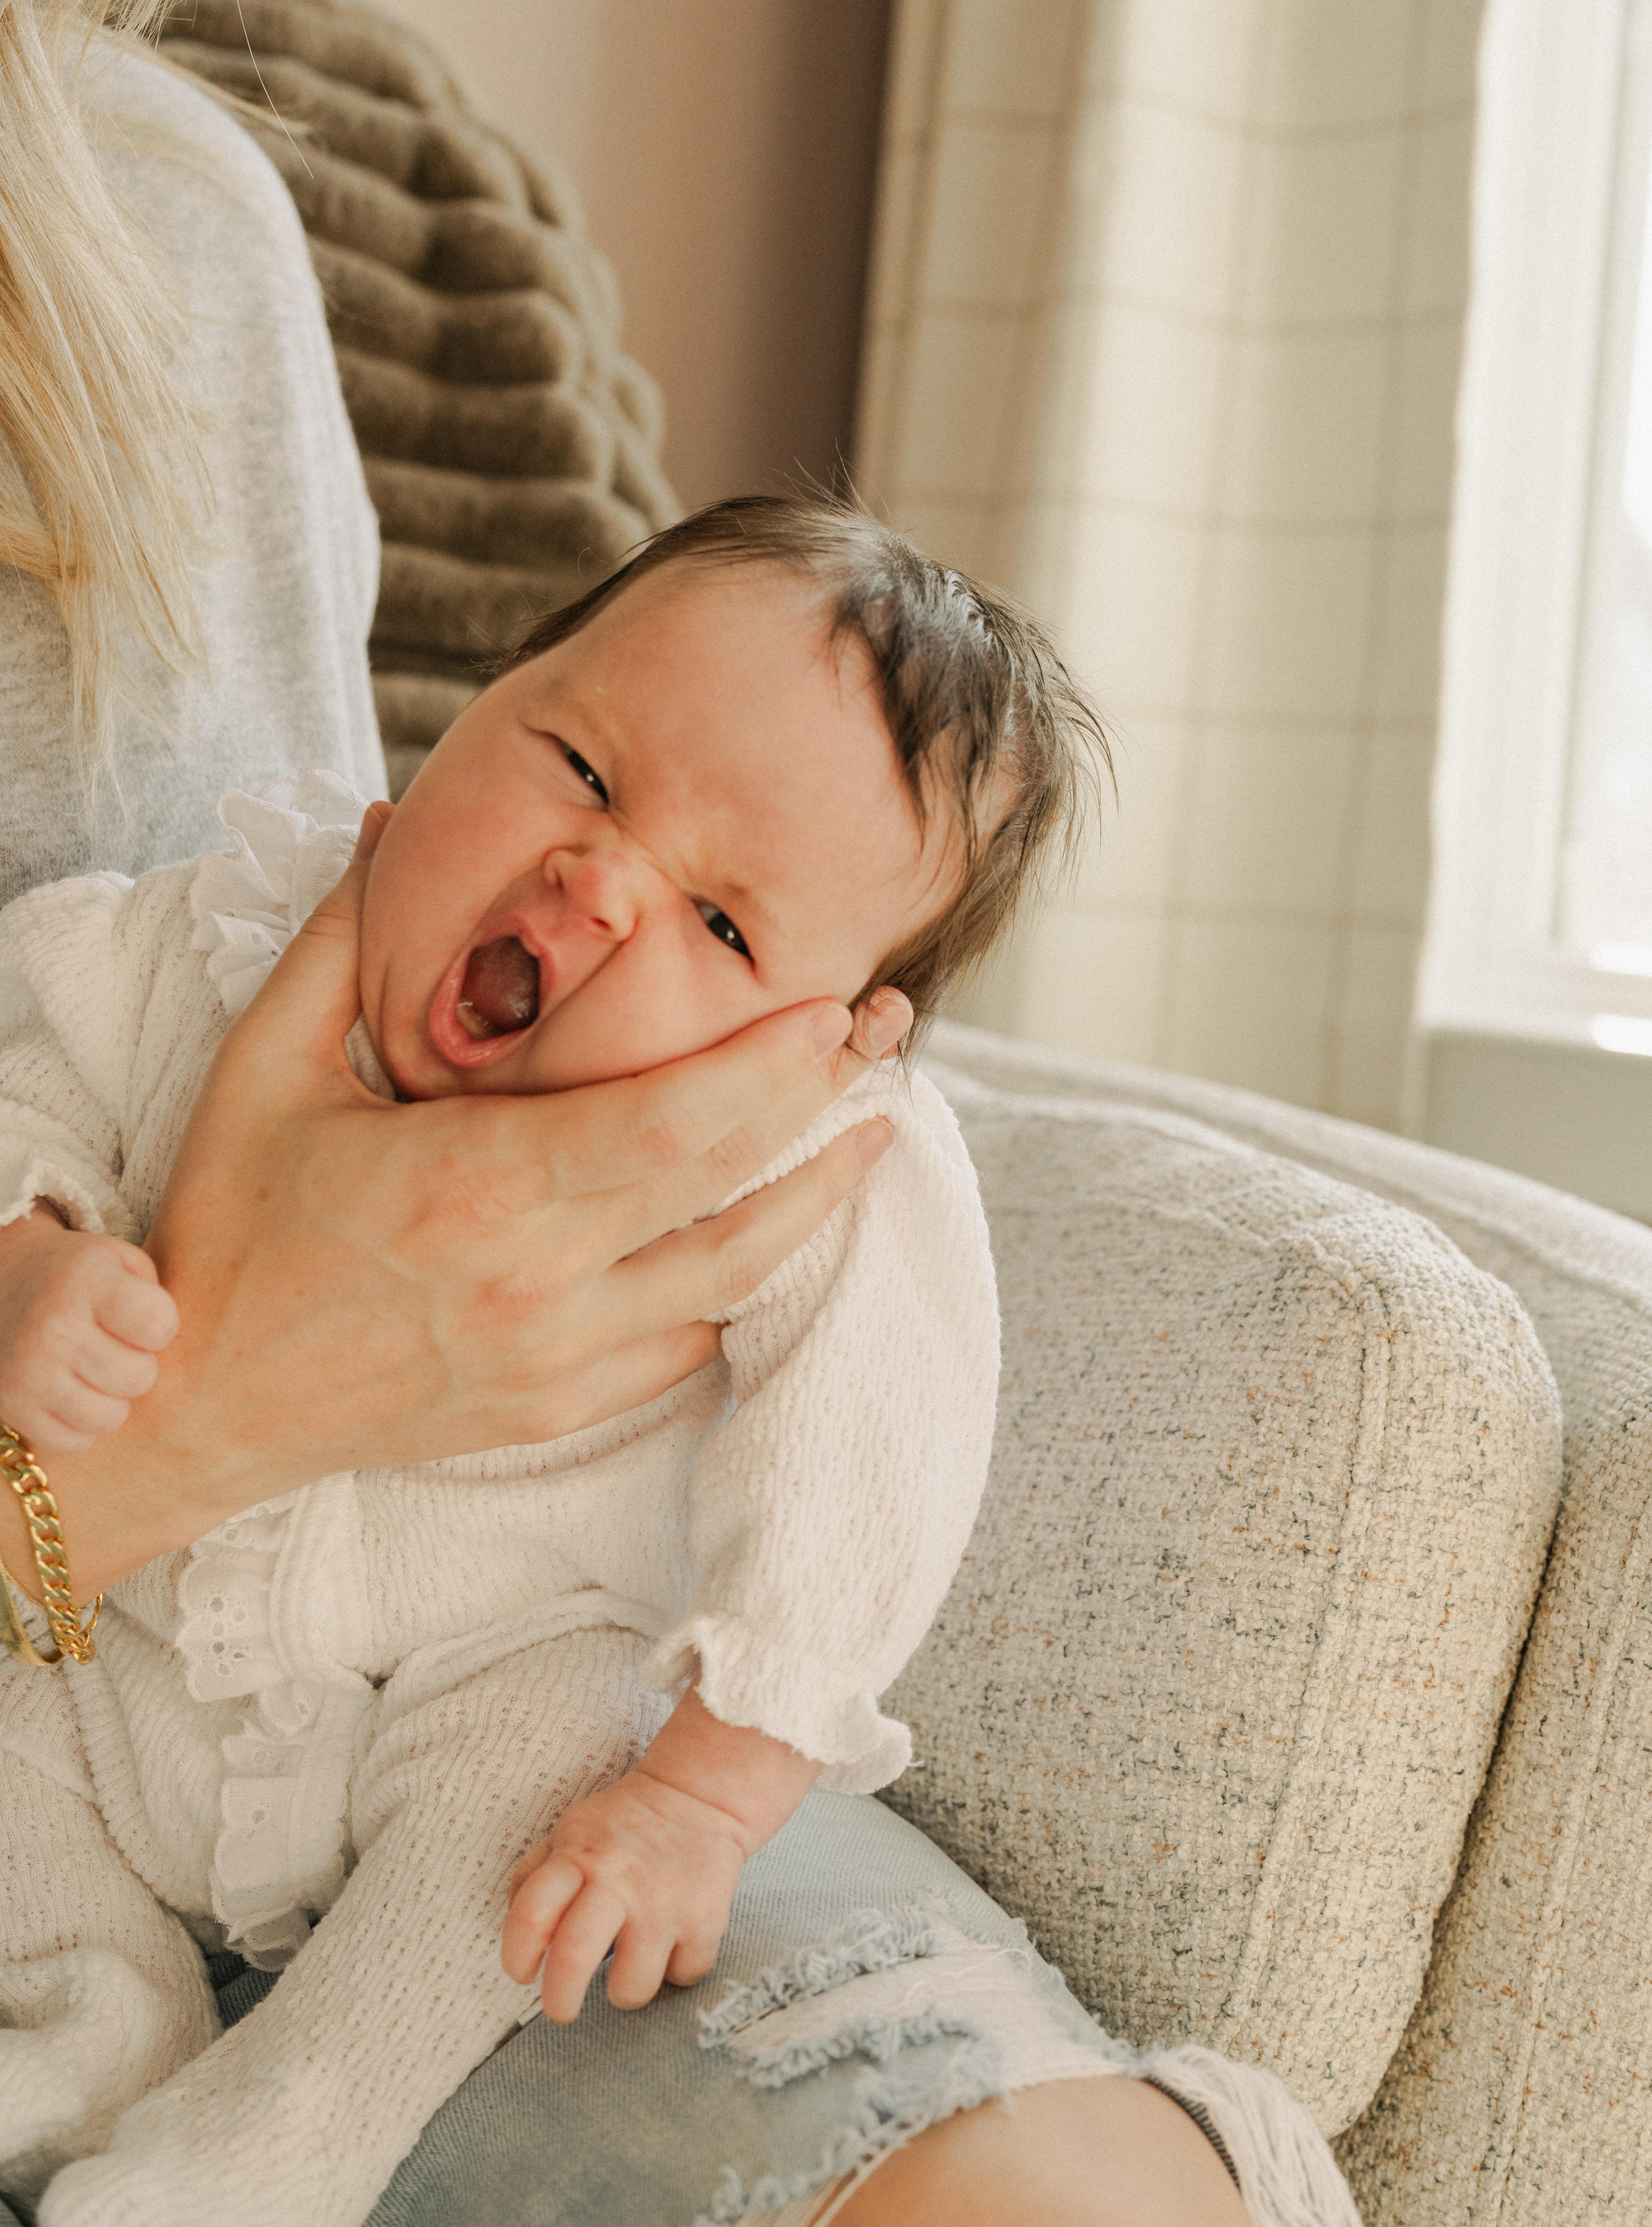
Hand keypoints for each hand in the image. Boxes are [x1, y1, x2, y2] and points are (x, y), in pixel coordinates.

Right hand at [0, 811, 910, 1600]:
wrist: (191, 1397)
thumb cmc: (229, 1223)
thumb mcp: (266, 1064)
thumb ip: (341, 938)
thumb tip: (395, 820)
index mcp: (479, 1183)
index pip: (670, 1123)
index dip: (769, 1067)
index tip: (835, 1008)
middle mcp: (537, 1278)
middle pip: (726, 1186)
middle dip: (822, 1104)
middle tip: (885, 1037)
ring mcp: (555, 1355)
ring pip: (731, 1279)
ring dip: (813, 1204)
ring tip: (873, 1137)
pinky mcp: (555, 1406)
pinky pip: (683, 1347)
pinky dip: (738, 1293)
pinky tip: (772, 1241)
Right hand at [0, 1207, 177, 1455]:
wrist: (0, 1286)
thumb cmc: (76, 1276)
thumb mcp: (118, 1260)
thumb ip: (157, 1292)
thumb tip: (175, 1346)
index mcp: (86, 1280)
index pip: (159, 1326)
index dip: (159, 1327)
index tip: (140, 1319)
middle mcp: (53, 1328)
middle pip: (139, 1378)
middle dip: (138, 1365)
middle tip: (116, 1347)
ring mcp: (29, 1373)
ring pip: (111, 1418)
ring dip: (112, 1399)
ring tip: (94, 1371)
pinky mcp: (12, 1407)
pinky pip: (75, 1441)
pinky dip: (80, 1424)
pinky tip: (70, 1392)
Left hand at [502, 1691, 820, 2022]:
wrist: (699, 1795)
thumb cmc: (623, 1823)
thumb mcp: (569, 1832)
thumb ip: (534, 1875)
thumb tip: (519, 1935)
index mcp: (577, 1859)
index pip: (530, 1916)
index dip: (516, 1956)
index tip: (523, 1972)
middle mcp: (618, 1883)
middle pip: (574, 1959)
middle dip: (560, 2001)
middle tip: (562, 2010)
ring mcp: (663, 1906)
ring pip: (631, 1986)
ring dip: (623, 1990)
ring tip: (629, 1968)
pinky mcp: (705, 1921)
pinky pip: (682, 1977)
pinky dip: (676, 1970)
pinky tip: (672, 1944)